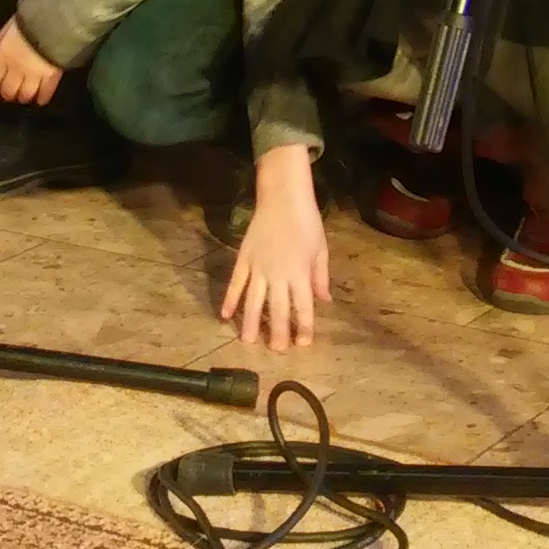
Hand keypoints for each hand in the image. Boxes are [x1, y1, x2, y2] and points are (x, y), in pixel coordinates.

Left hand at [0, 17, 61, 105]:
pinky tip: (41, 99)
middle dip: (8, 93)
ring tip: (25, 96)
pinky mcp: (51, 78)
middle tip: (11, 93)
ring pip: (25, 96)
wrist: (54, 21)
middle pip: (8, 92)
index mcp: (3, 56)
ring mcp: (34, 76)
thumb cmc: (29, 20)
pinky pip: (45, 94)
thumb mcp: (8, 28)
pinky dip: (42, 98)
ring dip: (24, 97)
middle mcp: (15, 70)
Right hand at [221, 147, 329, 350]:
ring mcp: (258, 267)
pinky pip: (235, 283)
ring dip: (251, 322)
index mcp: (300, 273)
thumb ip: (320, 277)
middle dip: (278, 332)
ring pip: (253, 301)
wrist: (283, 197)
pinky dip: (229, 299)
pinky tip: (224, 315)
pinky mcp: (244, 258)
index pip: (303, 306)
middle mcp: (278, 274)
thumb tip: (323, 301)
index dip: (303, 327)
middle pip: (277, 309)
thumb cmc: (307, 222)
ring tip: (248, 341)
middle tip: (276, 351)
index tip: (302, 343)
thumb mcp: (321, 249)